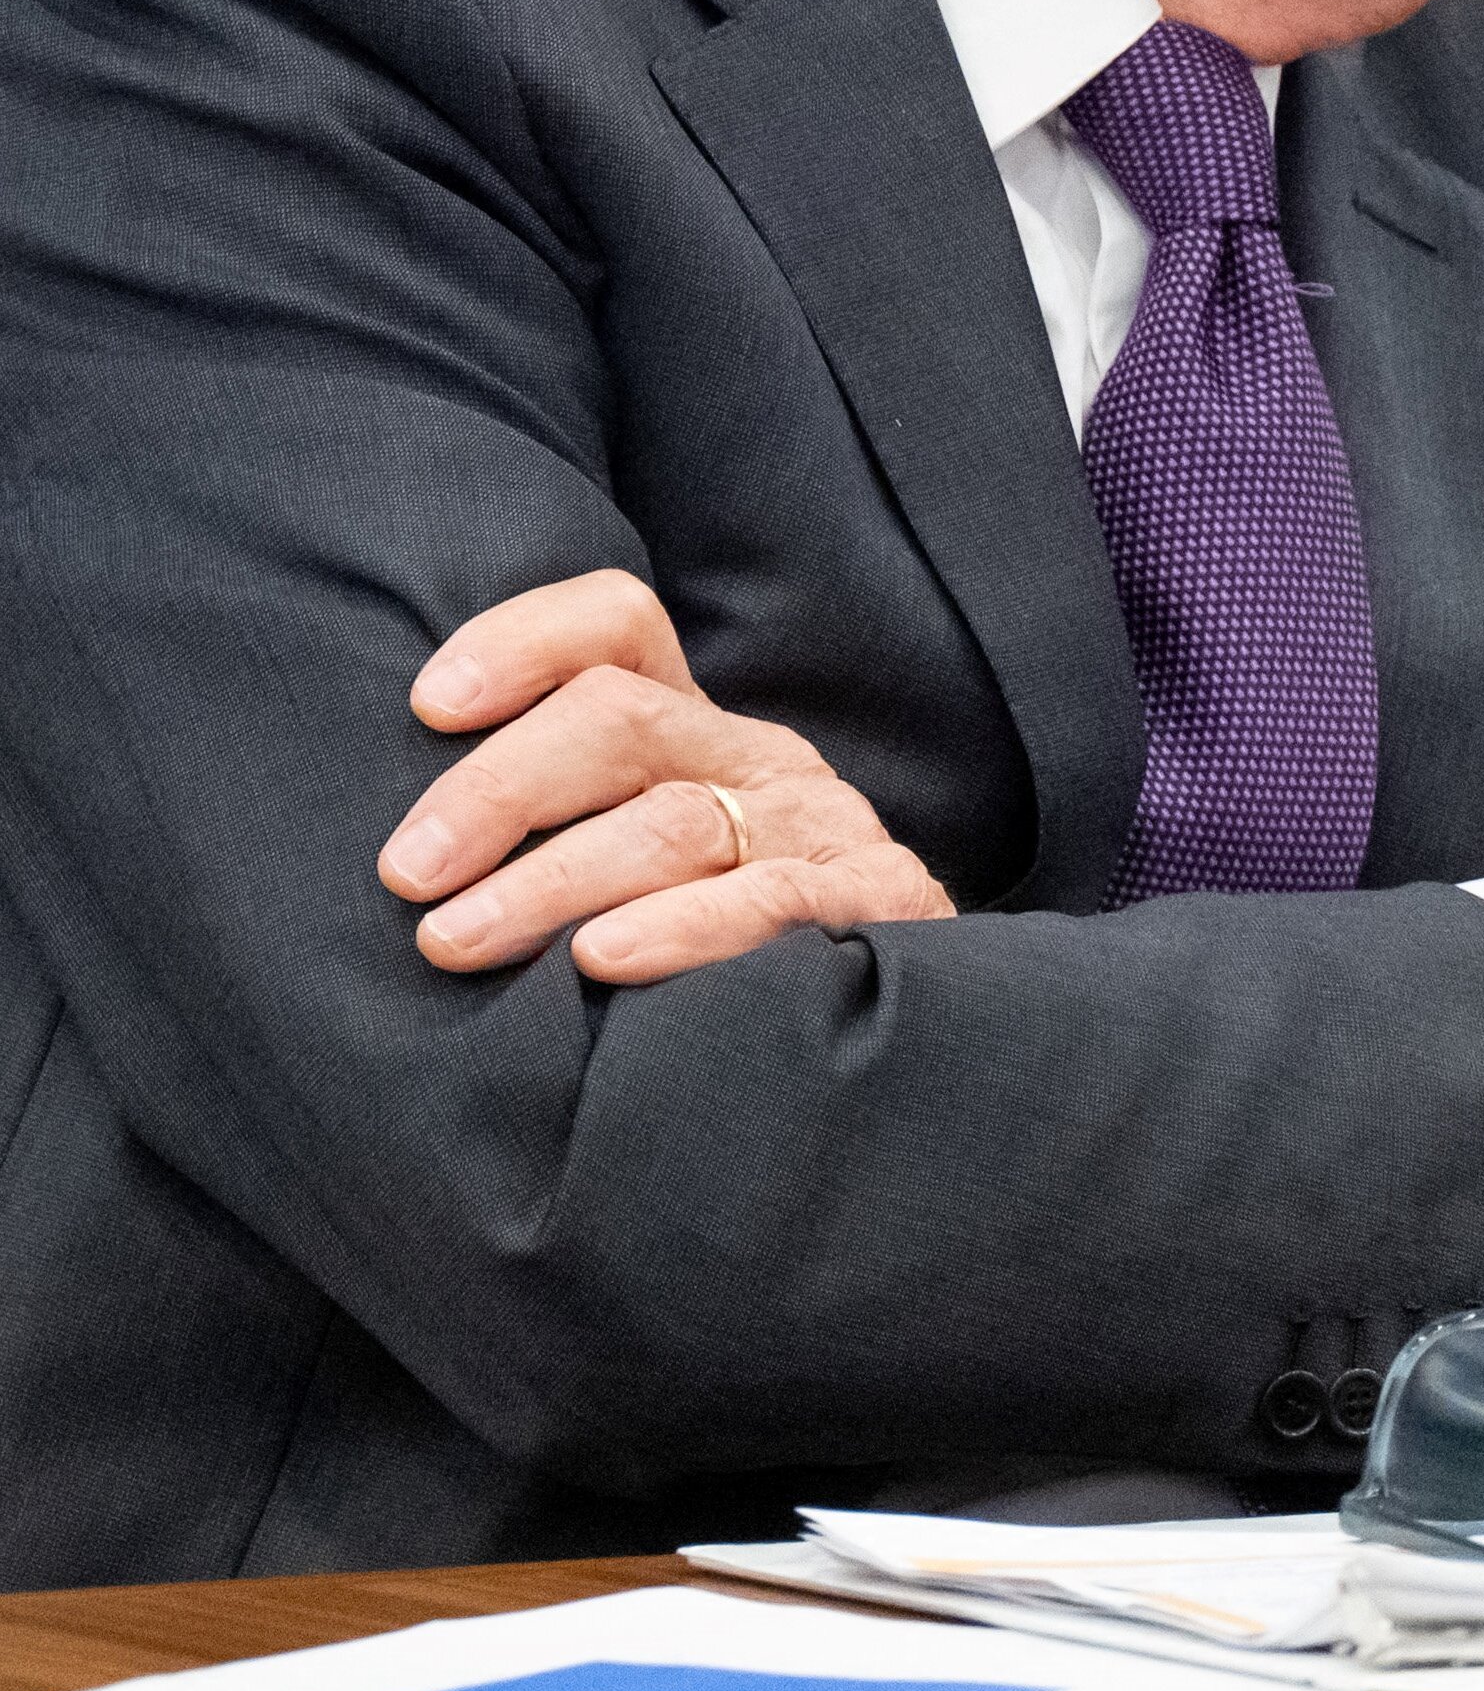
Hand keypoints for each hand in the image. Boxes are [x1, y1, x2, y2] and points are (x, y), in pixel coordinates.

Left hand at [381, 571, 957, 982]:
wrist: (873, 1061)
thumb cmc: (690, 978)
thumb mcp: (611, 892)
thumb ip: (535, 848)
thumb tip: (395, 865)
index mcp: (690, 734)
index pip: (617, 629)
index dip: (523, 642)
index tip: (428, 707)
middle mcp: (756, 760)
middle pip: (619, 718)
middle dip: (497, 791)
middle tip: (407, 877)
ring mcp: (821, 826)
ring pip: (673, 819)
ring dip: (551, 881)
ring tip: (458, 942)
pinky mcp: (880, 899)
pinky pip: (774, 899)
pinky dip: (684, 926)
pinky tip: (600, 960)